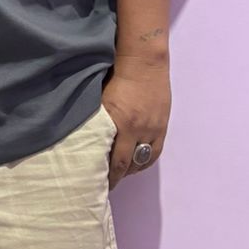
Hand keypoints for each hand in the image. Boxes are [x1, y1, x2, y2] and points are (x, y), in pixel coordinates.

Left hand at [102, 57, 171, 187]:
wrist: (144, 63)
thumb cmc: (115, 77)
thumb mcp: (101, 100)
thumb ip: (98, 122)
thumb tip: (86, 140)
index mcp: (122, 124)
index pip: (116, 161)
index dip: (109, 177)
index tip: (99, 185)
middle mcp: (139, 129)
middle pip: (129, 164)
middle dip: (118, 177)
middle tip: (106, 184)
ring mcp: (153, 128)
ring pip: (144, 160)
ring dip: (132, 169)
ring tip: (120, 173)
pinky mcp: (162, 125)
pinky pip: (156, 151)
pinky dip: (146, 160)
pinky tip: (137, 163)